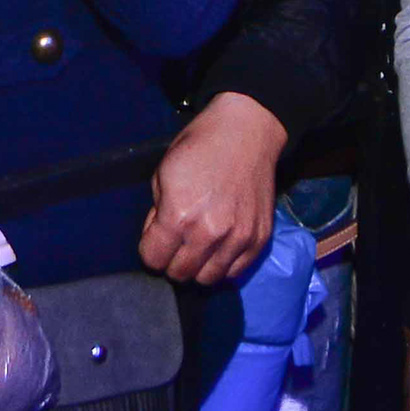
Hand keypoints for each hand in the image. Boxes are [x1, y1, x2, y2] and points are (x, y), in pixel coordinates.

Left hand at [138, 91, 286, 284]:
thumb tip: (158, 238)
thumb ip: (157, 213)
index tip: (156, 239)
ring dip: (199, 267)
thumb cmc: (200, 147)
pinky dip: (224, 264)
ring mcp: (238, 239)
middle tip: (176, 244)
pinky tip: (219, 246)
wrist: (246, 131)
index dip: (150, 250)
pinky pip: (235, 272)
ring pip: (208, 279)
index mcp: (179, 215)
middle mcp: (209, 233)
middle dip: (172, 261)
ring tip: (199, 247)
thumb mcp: (163, 173)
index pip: (153, 259)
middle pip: (180, 274)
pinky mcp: (259, 239)